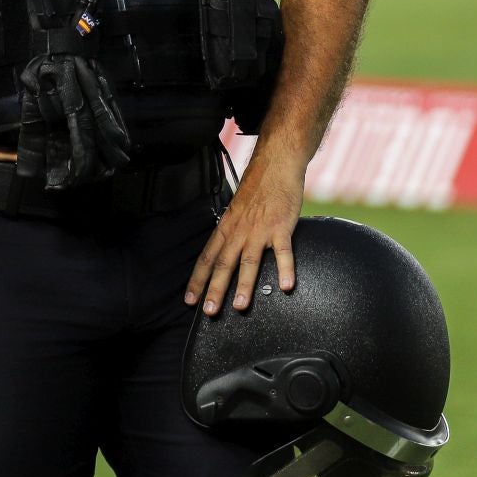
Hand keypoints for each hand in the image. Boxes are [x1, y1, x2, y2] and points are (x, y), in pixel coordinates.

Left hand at [185, 156, 303, 314]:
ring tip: (240, 306)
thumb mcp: (237, 211)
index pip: (206, 257)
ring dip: (244, 285)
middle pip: (223, 264)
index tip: (190, 299)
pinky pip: (283, 251)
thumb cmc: (258, 189)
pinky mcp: (281, 226)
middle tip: (209, 311)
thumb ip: (233, 233)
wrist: (275, 165)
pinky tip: (286, 286)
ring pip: (248, 261)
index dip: (197, 279)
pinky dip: (285, 269)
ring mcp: (260, 229)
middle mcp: (239, 230)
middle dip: (214, 289)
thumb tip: (227, 255)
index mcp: (227, 227)